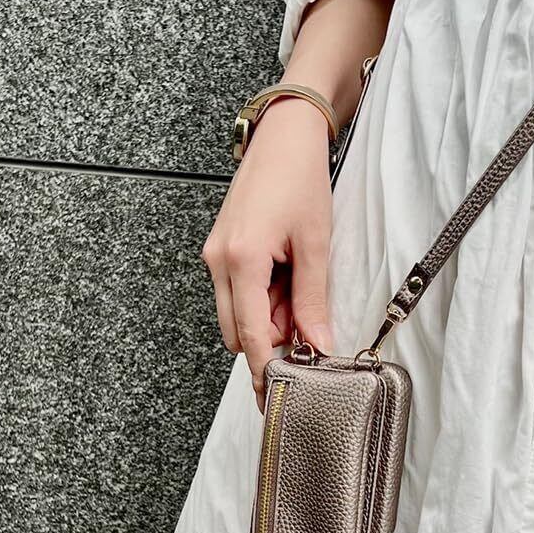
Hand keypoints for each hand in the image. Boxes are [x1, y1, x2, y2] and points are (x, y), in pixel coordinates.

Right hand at [202, 98, 333, 410]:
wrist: (283, 136)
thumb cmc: (300, 179)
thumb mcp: (315, 244)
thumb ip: (313, 299)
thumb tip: (318, 343)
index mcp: (241, 261)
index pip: (250, 336)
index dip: (265, 369)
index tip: (277, 396)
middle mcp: (218, 261)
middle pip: (237, 331)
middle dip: (270, 340)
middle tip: (308, 325)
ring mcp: (214, 254)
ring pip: (236, 313)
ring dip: (266, 317)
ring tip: (299, 287)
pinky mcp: (220, 248)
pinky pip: (236, 291)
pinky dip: (260, 297)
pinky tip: (285, 277)